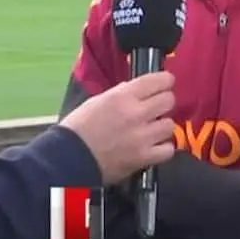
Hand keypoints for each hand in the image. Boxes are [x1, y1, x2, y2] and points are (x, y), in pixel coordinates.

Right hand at [59, 72, 176, 183]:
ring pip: (169, 125)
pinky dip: (163, 147)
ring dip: (162, 126)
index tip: (166, 83)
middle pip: (168, 100)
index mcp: (122, 96)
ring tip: (152, 129)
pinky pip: (167, 149)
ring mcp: (142, 137)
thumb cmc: (78, 129)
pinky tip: (154, 146)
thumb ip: (120, 95)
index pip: (157, 81)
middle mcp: (136, 113)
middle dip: (164, 102)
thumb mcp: (97, 101)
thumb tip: (137, 90)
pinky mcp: (144, 157)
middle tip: (157, 107)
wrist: (70, 158)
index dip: (165, 80)